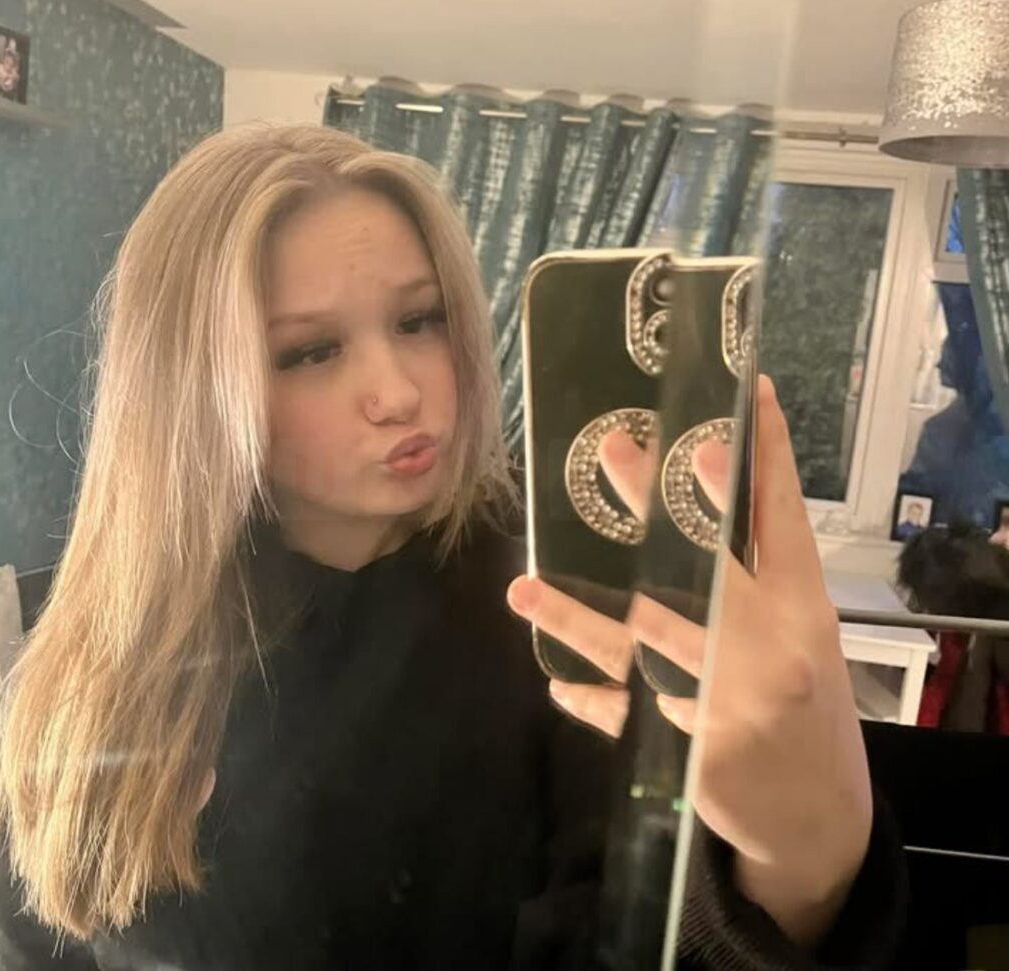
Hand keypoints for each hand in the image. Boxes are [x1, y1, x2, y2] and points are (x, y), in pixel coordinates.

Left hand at [507, 377, 871, 946]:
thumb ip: (768, 566)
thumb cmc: (811, 701)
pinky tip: (557, 680)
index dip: (761, 461)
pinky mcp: (692, 756)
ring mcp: (729, 707)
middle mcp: (770, 653)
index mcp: (806, 611)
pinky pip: (626, 719)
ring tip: (526, 589)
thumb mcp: (808, 629)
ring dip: (581, 618)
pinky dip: (591, 697)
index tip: (731, 403)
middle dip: (657, 509)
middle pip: (705, 571)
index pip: (784, 524)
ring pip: (644, 649)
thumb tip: (721, 480)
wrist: (818, 811)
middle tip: (611, 453)